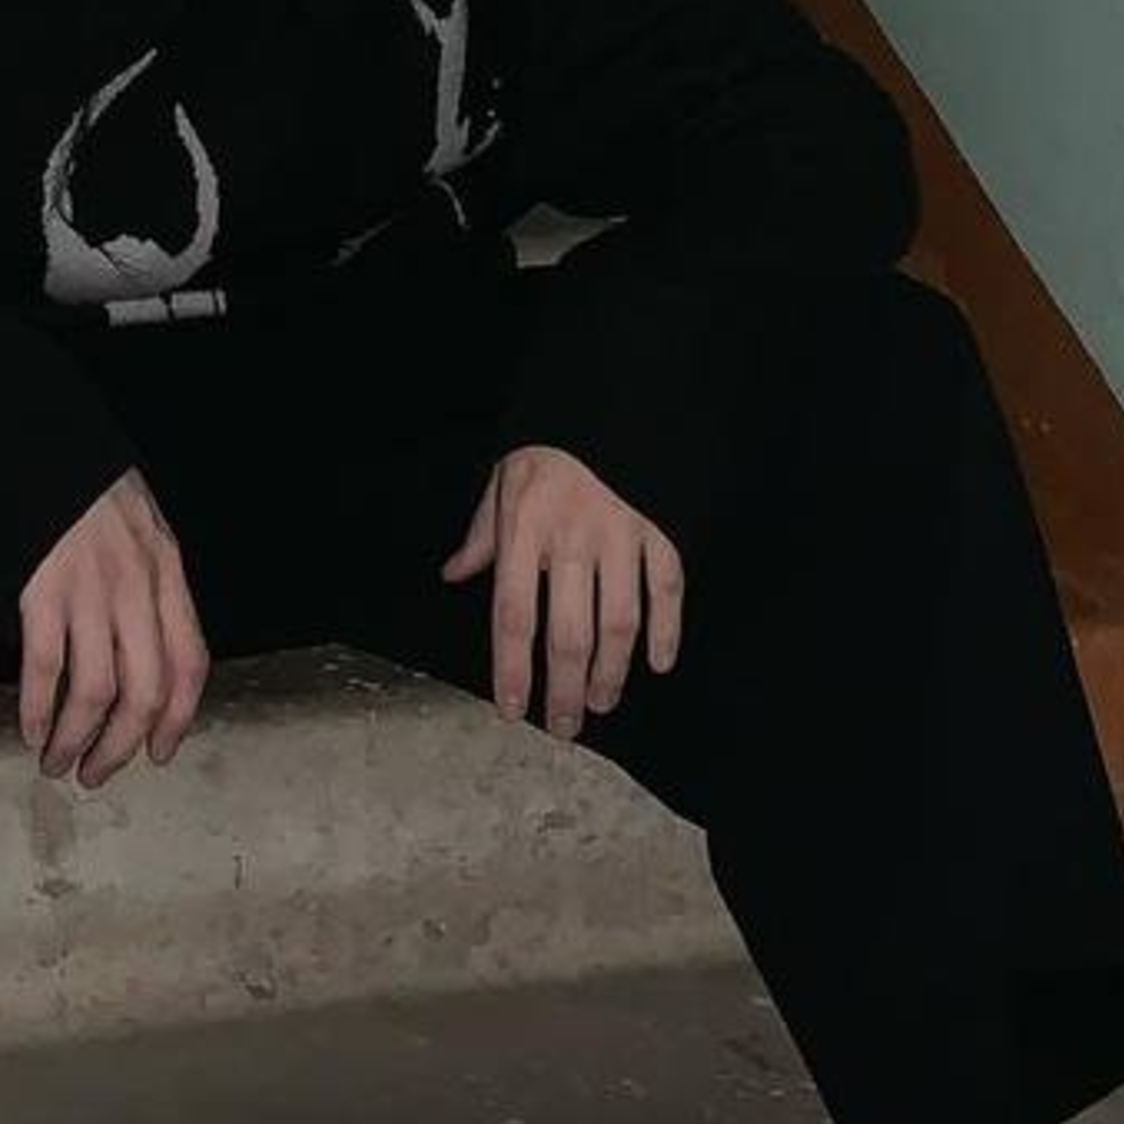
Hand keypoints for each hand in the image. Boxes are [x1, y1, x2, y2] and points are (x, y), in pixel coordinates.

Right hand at [19, 468, 211, 789]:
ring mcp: (90, 589)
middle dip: (122, 746)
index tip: (158, 754)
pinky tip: (29, 729)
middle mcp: (138, 587)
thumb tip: (147, 655)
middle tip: (97, 774)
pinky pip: (46, 666)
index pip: (191, 663)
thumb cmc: (89, 493)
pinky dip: (38, 708)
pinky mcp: (42, 589)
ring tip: (58, 763)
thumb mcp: (142, 531)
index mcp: (168, 574)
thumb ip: (151, 587)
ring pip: (98, 690)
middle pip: (146, 690)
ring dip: (78, 739)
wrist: (41, 442)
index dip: (178, 719)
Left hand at [442, 444, 683, 740]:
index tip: (512, 710)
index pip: (514, 614)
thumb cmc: (547, 446)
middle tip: (564, 727)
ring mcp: (621, 532)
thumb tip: (455, 574)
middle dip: (565, 689)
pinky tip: (658, 663)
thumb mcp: (502, 479)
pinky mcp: (662, 526)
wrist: (608, 396)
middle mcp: (572, 536)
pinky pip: (667, 588)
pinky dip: (667, 630)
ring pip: (619, 621)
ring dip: (611, 671)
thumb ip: (482, 534)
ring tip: (601, 702)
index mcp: (524, 526)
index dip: (512, 668)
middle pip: (569, 632)